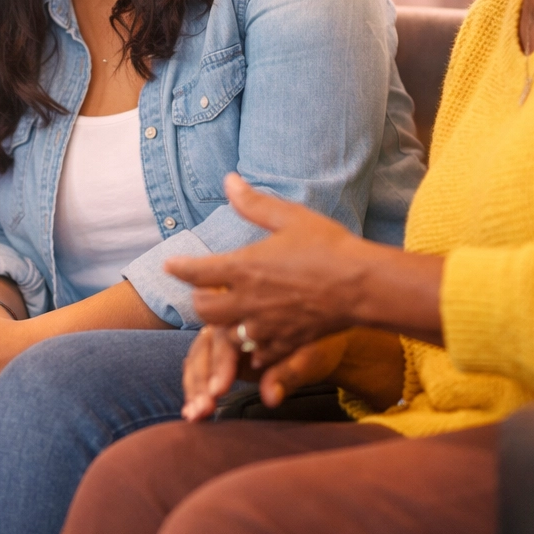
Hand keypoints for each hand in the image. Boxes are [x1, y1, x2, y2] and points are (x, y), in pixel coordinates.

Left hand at [165, 175, 443, 364]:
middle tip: (205, 290)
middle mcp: (247, 301)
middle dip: (199, 299)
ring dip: (224, 324)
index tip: (170, 265)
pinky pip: (256, 353)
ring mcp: (264, 327)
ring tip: (230, 314)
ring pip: (226, 335)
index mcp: (243, 268)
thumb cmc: (329, 246)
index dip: (178, 268)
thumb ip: (254, 203)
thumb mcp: (290, 217)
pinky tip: (258, 335)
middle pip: (202, 309)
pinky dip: (251, 345)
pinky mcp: (284, 345)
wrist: (363, 286)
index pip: (196, 272)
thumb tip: (229, 179)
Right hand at [182, 327, 406, 422]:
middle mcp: (229, 319)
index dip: (220, 365)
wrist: (321, 343)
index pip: (226, 337)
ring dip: (193, 388)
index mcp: (250, 311)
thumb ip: (288, 375)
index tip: (219, 391)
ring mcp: (220, 336)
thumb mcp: (310, 358)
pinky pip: (198, 367)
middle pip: (205, 348)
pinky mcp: (218, 352)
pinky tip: (191, 411)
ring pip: (196, 358)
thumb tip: (271, 397)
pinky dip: (193, 389)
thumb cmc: (318, 346)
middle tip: (202, 409)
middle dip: (201, 380)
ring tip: (194, 416)